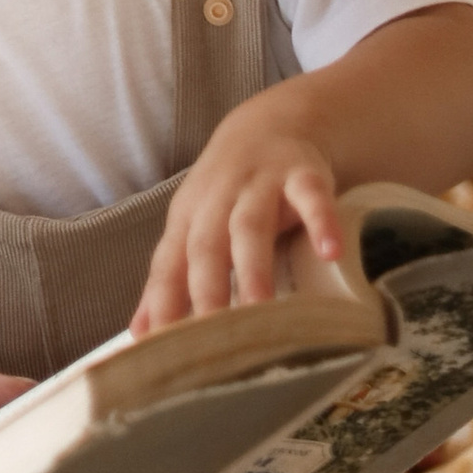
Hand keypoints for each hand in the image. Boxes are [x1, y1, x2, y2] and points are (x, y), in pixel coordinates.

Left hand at [131, 105, 342, 332]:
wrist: (268, 124)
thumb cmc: (225, 193)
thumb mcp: (193, 228)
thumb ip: (170, 280)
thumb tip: (140, 333)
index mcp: (188, 219)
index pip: (168, 264)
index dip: (163, 304)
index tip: (161, 347)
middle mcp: (218, 200)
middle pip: (206, 246)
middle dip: (207, 291)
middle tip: (213, 340)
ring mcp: (261, 185)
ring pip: (250, 225)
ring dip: (253, 266)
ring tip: (260, 309)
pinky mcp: (303, 174)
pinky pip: (311, 197)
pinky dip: (322, 221)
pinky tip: (332, 252)